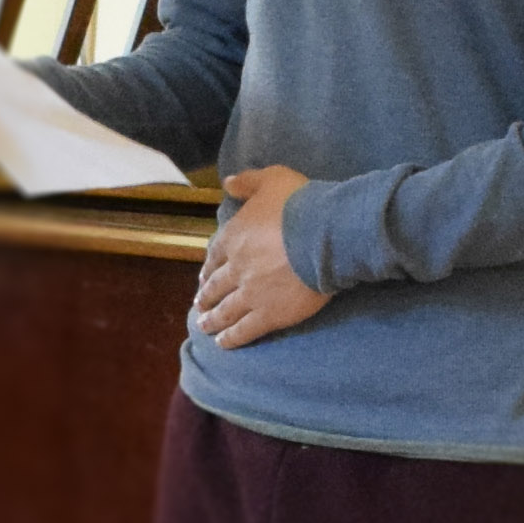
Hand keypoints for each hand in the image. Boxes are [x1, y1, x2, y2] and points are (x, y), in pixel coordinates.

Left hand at [194, 166, 324, 346]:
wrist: (324, 234)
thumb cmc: (301, 203)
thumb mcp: (272, 179)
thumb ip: (248, 182)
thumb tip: (228, 183)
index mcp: (234, 236)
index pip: (214, 255)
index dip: (208, 266)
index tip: (204, 275)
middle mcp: (236, 268)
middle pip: (215, 285)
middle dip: (206, 295)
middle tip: (199, 304)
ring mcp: (250, 294)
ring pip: (225, 310)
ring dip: (212, 319)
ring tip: (204, 326)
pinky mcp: (269, 315)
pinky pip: (244, 330)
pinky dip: (231, 338)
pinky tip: (223, 343)